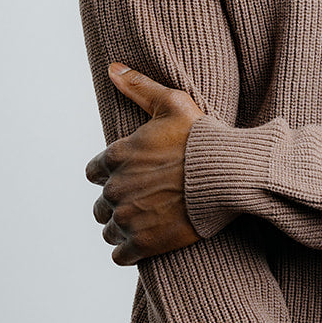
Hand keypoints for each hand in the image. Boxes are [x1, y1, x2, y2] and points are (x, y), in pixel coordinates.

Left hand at [85, 63, 204, 264]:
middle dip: (117, 203)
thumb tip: (113, 67)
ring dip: (121, 229)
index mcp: (116, 157)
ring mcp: (128, 218)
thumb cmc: (202, 137)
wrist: (227, 175)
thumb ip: (139, 86)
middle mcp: (115, 189)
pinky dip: (128, 252)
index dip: (110, 174)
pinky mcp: (144, 244)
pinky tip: (142, 246)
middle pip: (101, 205)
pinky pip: (121, 255)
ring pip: (109, 230)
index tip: (128, 176)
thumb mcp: (171, 102)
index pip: (94, 173)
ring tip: (143, 224)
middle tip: (139, 202)